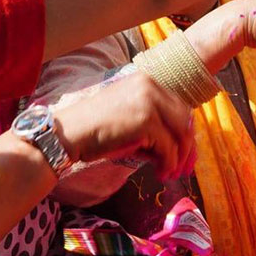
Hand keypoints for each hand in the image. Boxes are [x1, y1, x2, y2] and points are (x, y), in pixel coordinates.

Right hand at [50, 71, 194, 178]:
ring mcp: (149, 102)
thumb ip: (152, 123)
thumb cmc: (93, 129)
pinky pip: (169, 147)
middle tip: (184, 169)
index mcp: (146, 81)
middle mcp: (150, 86)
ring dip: (179, 158)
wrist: (68, 132)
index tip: (185, 154)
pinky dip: (168, 164)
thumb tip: (176, 147)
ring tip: (170, 174)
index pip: (178, 107)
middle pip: (185, 118)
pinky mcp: (146, 121)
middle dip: (188, 147)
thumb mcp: (127, 116)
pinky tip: (160, 174)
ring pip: (181, 134)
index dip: (185, 132)